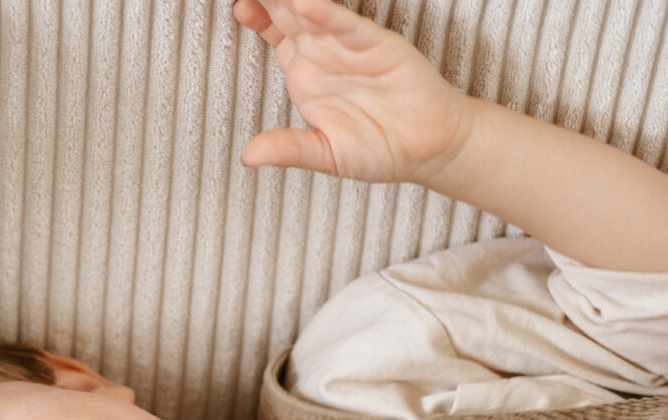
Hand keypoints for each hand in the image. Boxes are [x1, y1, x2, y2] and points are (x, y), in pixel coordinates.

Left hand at [233, 0, 472, 186]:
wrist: (429, 148)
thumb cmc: (380, 149)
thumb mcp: (327, 155)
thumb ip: (289, 149)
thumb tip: (247, 156)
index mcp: (304, 74)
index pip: (273, 33)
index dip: (255, 15)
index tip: (238, 5)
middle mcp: (323, 54)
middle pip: (287, 14)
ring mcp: (348, 46)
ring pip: (313, 12)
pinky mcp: (377, 45)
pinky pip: (347, 26)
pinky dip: (328, 15)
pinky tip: (308, 5)